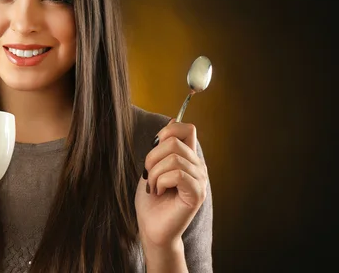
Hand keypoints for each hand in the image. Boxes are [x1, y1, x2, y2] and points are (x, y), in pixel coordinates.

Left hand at [135, 119, 208, 247]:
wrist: (151, 228)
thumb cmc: (150, 200)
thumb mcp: (152, 166)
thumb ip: (162, 147)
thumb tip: (173, 119)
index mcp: (188, 158)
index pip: (186, 128)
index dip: (167, 132)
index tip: (154, 151)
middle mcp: (197, 166)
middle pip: (174, 141)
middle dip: (152, 157)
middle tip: (149, 176)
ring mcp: (200, 180)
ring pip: (174, 158)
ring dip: (155, 173)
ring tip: (154, 186)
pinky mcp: (197, 194)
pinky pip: (177, 174)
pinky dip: (161, 182)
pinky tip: (158, 192)